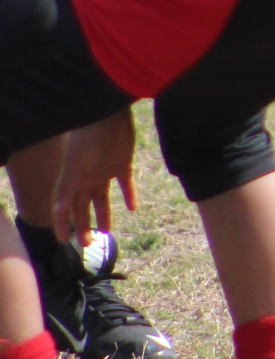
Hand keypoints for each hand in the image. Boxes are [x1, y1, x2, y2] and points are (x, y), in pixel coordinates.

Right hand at [53, 109, 136, 243]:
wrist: (110, 115)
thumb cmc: (88, 137)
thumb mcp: (76, 164)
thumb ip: (66, 187)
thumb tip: (57, 211)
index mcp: (73, 180)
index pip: (65, 208)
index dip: (62, 224)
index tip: (63, 241)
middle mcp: (87, 179)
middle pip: (83, 207)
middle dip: (83, 225)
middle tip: (86, 244)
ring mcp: (104, 172)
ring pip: (103, 199)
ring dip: (104, 215)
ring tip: (107, 232)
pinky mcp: (122, 164)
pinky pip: (126, 184)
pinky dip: (129, 195)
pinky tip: (133, 208)